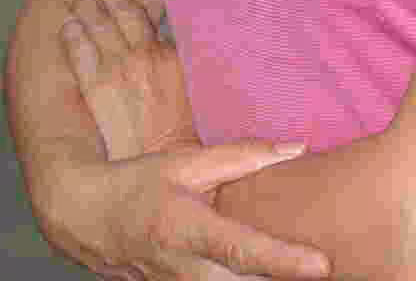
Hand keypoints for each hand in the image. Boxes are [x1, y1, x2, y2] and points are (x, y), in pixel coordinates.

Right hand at [38, 141, 328, 280]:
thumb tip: (297, 148)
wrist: (86, 219)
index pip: (242, 250)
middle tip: (328, 273)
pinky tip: (269, 276)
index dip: (283, 260)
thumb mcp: (186, 162)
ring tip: (303, 273)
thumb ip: (243, 157)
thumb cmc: (139, 185)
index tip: (322, 265)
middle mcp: (185, 271)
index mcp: (188, 229)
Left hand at [63, 0, 198, 159]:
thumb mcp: (197, 91)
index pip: (150, 17)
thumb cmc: (186, 134)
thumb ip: (184, 65)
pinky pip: (80, 55)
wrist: (166, 161)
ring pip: (98, 28)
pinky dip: (73, 38)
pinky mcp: (96, 90)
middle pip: (123, 14)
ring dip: (88, 9)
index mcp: (171, 55)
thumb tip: (178, 48)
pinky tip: (67, 27)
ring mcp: (118, 70)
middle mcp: (144, 56)